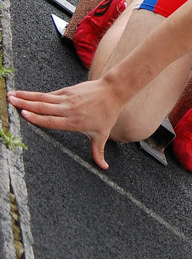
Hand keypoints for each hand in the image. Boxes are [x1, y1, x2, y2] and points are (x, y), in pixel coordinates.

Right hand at [8, 80, 123, 168]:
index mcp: (73, 122)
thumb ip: (98, 152)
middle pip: (43, 107)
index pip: (51, 120)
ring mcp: (67, 99)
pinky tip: (24, 94)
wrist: (114, 92)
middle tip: (10, 102)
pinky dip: (35, 94)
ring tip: (11, 95)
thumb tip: (104, 167)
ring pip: (43, 98)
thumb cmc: (108, 114)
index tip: (23, 114)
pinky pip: (49, 94)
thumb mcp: (102, 135)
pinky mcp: (67, 91)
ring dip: (26, 96)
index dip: (37, 117)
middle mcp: (68, 110)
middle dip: (25, 105)